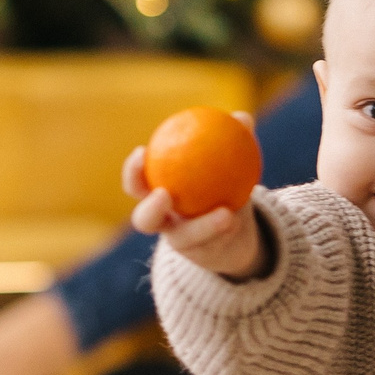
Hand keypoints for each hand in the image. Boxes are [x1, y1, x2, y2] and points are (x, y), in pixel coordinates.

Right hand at [123, 145, 266, 279]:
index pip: (137, 184)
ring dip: (203, 227)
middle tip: (164, 195)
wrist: (235, 233)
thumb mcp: (229, 166)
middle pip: (144, 220)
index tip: (142, 152)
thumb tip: (241, 116)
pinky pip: (213, 244)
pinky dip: (227, 230)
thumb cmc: (222, 190)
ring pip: (185, 239)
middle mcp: (164, 223)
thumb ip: (232, 143)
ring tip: (225, 215)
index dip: (133, 171)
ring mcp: (182, 243)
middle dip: (150, 209)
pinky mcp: (204, 257)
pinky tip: (238, 219)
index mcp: (158, 196)